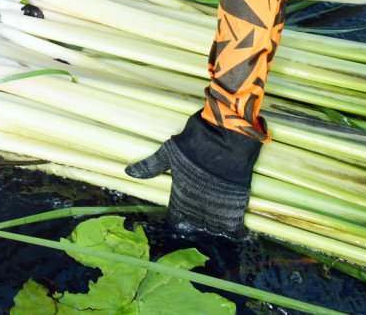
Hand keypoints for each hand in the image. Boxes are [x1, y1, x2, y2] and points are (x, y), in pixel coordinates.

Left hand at [124, 111, 262, 236]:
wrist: (227, 136)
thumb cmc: (195, 142)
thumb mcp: (169, 152)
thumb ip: (151, 166)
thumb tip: (128, 172)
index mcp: (181, 195)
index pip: (177, 220)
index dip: (179, 220)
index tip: (182, 217)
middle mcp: (198, 205)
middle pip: (196, 226)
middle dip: (198, 224)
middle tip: (201, 218)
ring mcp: (218, 205)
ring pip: (215, 229)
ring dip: (215, 228)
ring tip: (216, 223)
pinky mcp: (237, 203)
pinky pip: (234, 226)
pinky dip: (233, 230)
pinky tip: (233, 229)